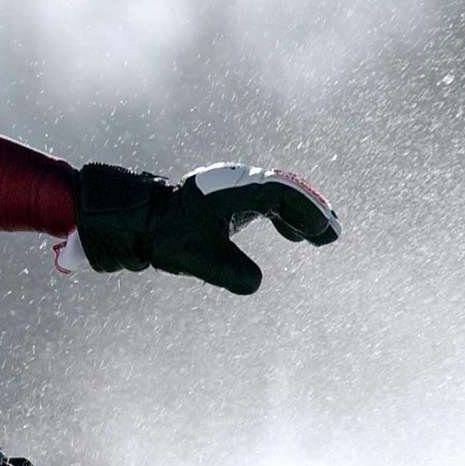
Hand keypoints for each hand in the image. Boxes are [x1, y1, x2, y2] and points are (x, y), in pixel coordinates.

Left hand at [75, 162, 339, 293]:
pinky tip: (288, 235)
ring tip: (313, 238)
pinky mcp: (223, 196)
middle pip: (284, 190)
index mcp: (236, 191)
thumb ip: (232, 274)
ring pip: (274, 195)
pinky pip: (262, 200)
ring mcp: (229, 187)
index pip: (283, 196)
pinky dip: (279, 215)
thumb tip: (255, 283)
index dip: (307, 214)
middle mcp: (236, 182)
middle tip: (329, 235)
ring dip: (296, 214)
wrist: (136, 220)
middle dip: (308, 211)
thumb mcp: (201, 260)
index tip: (323, 235)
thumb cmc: (167, 236)